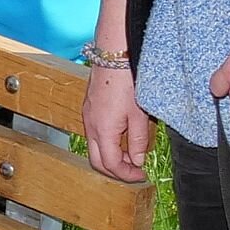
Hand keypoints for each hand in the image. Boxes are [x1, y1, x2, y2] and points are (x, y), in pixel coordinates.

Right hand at [82, 63, 150, 182]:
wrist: (113, 55)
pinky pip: (94, 134)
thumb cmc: (127, 81)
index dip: (126, 175)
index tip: (141, 175)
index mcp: (103, 131)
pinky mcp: (89, 108)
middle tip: (133, 171)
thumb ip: (138, 141)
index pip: (111, 164)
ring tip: (131, 152)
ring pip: (94, 147)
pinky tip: (122, 136)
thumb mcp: (139, 115)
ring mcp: (87, 117)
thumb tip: (137, 160)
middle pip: (97, 161)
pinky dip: (106, 143)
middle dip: (115, 170)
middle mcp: (91, 126)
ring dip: (111, 156)